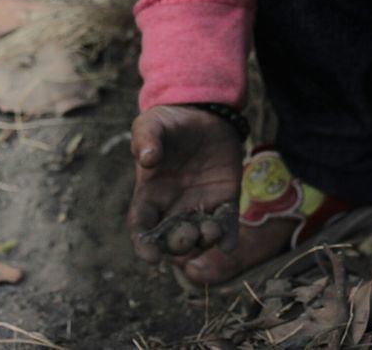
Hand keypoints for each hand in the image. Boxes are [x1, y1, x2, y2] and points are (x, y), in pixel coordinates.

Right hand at [127, 104, 243, 263]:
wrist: (204, 113)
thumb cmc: (170, 122)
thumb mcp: (152, 124)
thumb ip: (146, 139)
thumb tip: (147, 160)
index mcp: (150, 194)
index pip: (142, 226)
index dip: (144, 245)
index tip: (151, 258)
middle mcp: (174, 207)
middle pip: (172, 239)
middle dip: (179, 244)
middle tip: (187, 235)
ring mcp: (200, 206)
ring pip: (200, 237)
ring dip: (204, 241)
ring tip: (210, 230)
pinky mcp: (225, 201)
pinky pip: (227, 226)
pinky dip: (228, 239)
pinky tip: (229, 243)